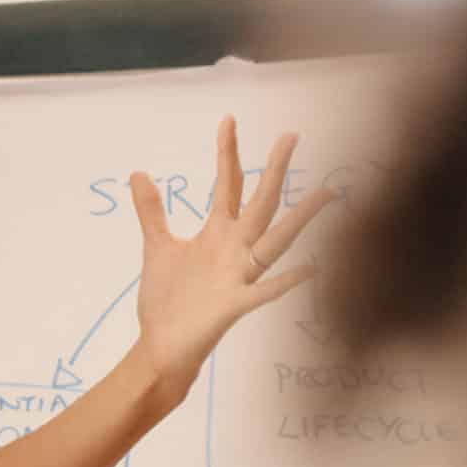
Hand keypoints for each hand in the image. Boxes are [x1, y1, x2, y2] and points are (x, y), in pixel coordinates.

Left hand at [126, 116, 333, 403]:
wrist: (162, 347)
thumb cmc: (166, 300)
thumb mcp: (157, 248)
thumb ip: (152, 212)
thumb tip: (137, 173)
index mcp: (218, 234)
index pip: (229, 184)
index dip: (228, 153)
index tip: (229, 120)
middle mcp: (235, 249)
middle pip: (261, 202)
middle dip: (274, 170)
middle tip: (291, 135)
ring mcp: (239, 276)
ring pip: (276, 241)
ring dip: (300, 218)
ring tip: (328, 193)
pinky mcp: (235, 304)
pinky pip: (266, 290)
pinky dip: (286, 280)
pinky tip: (311, 267)